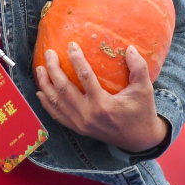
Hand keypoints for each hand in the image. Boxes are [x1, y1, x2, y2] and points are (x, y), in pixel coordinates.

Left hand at [35, 42, 168, 152]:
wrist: (139, 140)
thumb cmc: (142, 111)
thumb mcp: (145, 89)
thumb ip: (139, 68)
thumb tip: (130, 48)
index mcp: (103, 105)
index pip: (85, 77)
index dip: (76, 59)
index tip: (71, 45)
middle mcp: (88, 115)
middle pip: (63, 89)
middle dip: (53, 69)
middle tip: (49, 53)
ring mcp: (81, 124)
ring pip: (56, 102)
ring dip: (45, 84)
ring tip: (39, 68)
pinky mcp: (78, 129)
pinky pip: (57, 115)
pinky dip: (46, 103)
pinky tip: (40, 92)